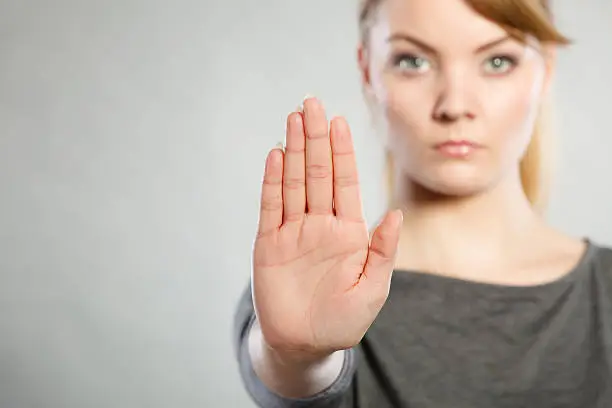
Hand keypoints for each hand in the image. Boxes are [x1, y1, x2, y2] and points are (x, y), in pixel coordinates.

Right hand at [252, 97, 402, 359]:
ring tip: (294, 118)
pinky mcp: (269, 245)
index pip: (344, 182)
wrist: (305, 344)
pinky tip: (277, 155)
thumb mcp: (373, 288)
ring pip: (294, 182)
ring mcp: (293, 232)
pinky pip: (270, 206)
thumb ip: (382, 250)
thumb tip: (394, 212)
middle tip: (311, 102)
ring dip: (294, 150)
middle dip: (316, 138)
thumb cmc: (343, 320)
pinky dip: (273, 181)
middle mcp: (319, 224)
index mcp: (348, 232)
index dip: (341, 151)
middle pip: (317, 173)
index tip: (339, 121)